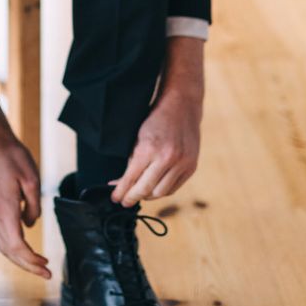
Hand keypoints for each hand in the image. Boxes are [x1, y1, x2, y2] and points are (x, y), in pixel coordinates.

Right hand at [0, 84, 49, 278]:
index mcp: (5, 210)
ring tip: (39, 265)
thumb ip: (34, 206)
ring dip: (21, 259)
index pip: (16, 246)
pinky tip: (27, 247)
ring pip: (4, 246)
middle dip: (28, 266)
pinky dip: (15, 247)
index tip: (46, 268)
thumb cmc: (13, 158)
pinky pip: (2, 236)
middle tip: (46, 273)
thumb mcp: (32, 180)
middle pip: (9, 251)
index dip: (31, 261)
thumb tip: (31, 225)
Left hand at [109, 89, 201, 206]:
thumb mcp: (138, 137)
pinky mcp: (191, 166)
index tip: (115, 197)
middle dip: (132, 197)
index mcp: (149, 149)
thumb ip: (131, 161)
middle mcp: (167, 158)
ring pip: (160, 192)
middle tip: (124, 200)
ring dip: (147, 196)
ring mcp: (182, 163)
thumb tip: (120, 183)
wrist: (182, 105)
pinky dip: (162, 190)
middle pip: (146, 190)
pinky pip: (173, 188)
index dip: (121, 191)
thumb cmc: (156, 120)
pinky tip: (153, 188)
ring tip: (138, 193)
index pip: (131, 178)